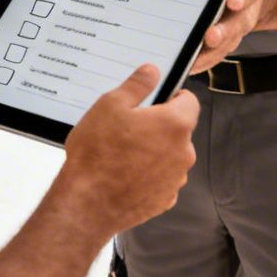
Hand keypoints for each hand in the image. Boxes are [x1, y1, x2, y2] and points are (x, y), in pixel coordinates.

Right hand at [59, 64, 198, 235]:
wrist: (87, 204)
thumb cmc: (97, 154)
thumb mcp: (110, 105)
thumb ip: (136, 85)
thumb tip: (152, 72)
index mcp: (175, 125)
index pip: (189, 101)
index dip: (172, 96)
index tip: (154, 100)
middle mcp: (183, 153)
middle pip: (179, 130)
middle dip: (159, 126)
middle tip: (129, 127)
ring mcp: (176, 179)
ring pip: (170, 156)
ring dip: (154, 152)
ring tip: (123, 154)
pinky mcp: (164, 200)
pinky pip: (162, 179)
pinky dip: (149, 175)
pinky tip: (125, 174)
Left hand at [187, 0, 265, 75]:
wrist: (250, 1)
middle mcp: (242, 16)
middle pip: (234, 25)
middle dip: (222, 32)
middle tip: (211, 36)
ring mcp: (233, 33)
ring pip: (224, 46)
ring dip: (209, 53)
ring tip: (192, 60)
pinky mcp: (224, 46)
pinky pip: (214, 57)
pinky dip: (202, 63)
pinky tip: (188, 67)